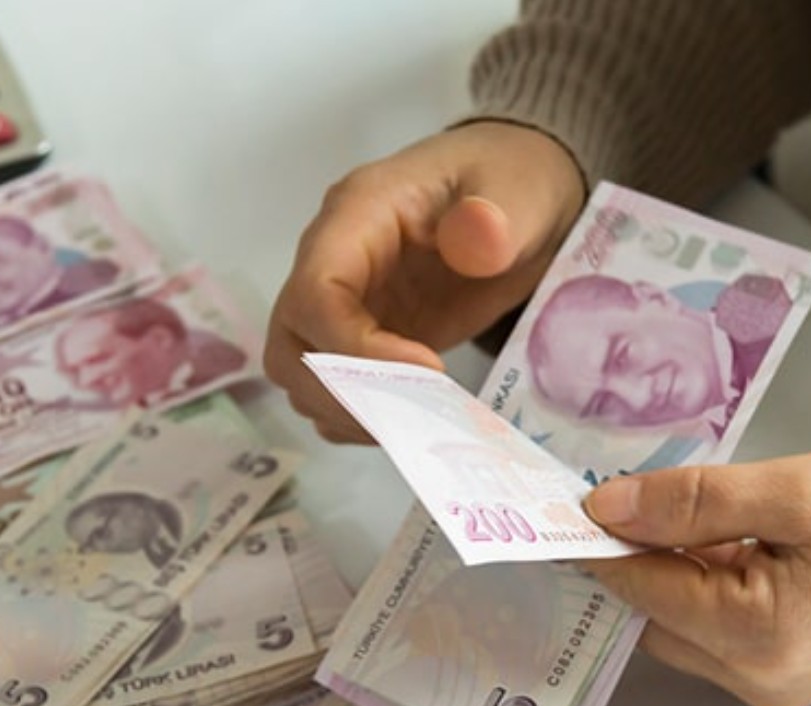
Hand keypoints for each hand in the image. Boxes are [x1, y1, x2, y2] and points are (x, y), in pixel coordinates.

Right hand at [264, 121, 584, 441]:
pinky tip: (413, 419)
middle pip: (290, 342)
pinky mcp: (361, 337)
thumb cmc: (512, 182)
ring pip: (299, 373)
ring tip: (421, 417)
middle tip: (417, 411)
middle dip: (344, 392)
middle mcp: (333, 261)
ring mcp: (343, 303)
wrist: (520, 199)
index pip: (315, 293)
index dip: (355, 347)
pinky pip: (329, 390)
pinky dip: (359, 418)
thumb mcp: (518, 190)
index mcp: (357, 215)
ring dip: (349, 411)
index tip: (429, 368)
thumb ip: (495, 217)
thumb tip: (473, 238)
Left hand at [581, 442, 810, 705]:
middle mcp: (759, 676)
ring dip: (668, 569)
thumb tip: (609, 509)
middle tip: (619, 496)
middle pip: (656, 613)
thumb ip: (693, 501)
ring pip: (681, 623)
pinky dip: (701, 584)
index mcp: (759, 636)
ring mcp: (772, 681)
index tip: (569, 505)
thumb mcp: (791, 490)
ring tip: (669, 510)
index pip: (645, 589)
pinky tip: (707, 539)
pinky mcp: (783, 668)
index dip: (603, 543)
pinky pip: (715, 628)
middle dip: (635, 556)